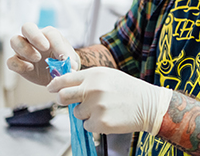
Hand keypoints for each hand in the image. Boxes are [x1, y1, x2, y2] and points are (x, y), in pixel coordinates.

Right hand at [7, 23, 78, 85]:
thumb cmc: (64, 62)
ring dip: (25, 49)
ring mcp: (23, 49)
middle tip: (45, 48)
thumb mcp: (70, 61)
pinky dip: (18, 64)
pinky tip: (30, 68)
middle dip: (35, 36)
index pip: (50, 33)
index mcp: (49, 34)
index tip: (63, 57)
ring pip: (14, 40)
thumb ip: (70, 62)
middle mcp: (33, 38)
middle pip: (27, 27)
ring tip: (37, 58)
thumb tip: (71, 67)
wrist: (57, 74)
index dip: (57, 44)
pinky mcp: (17, 62)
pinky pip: (10, 60)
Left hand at [47, 67, 173, 135]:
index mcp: (94, 75)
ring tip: (103, 108)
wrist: (148, 104)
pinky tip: (108, 117)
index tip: (51, 88)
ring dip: (85, 113)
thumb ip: (87, 79)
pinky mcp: (100, 123)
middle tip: (69, 102)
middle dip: (62, 100)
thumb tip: (64, 85)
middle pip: (63, 97)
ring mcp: (96, 107)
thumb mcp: (107, 75)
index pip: (65, 79)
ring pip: (76, 113)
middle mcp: (93, 89)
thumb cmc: (126, 89)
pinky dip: (94, 124)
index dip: (55, 85)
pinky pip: (87, 125)